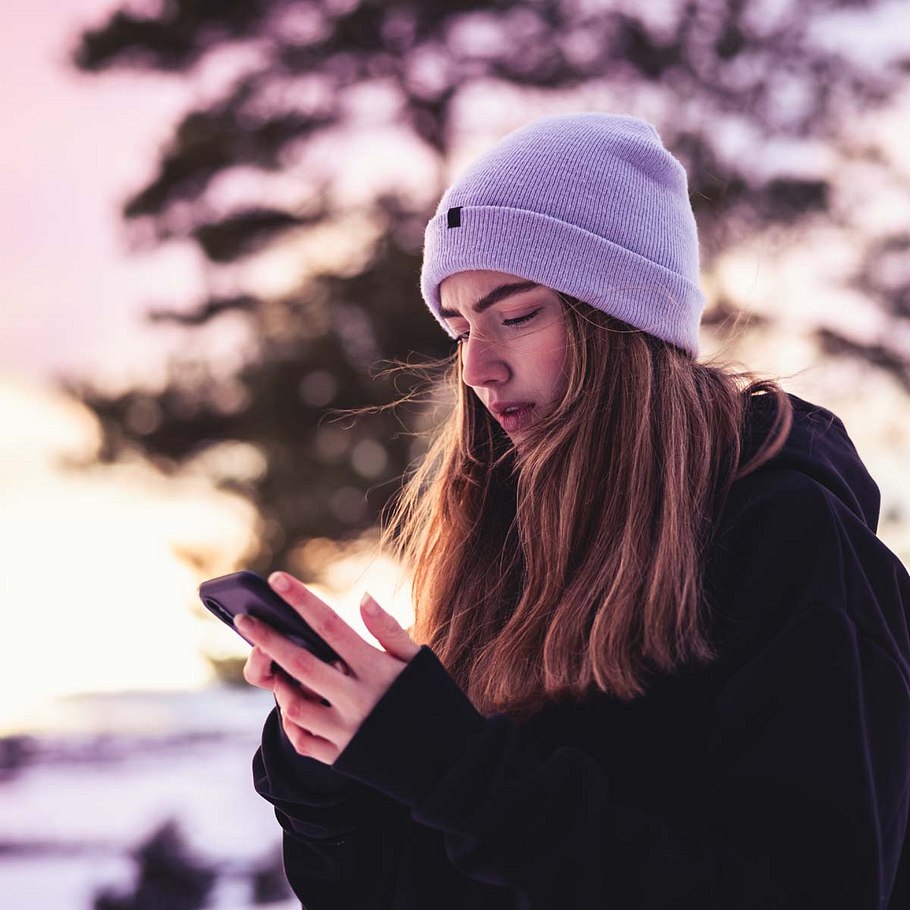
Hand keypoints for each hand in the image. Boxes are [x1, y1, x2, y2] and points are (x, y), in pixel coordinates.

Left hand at [239, 571, 420, 764]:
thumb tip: (363, 597)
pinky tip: (291, 703)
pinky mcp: (340, 758)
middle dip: (267, 639)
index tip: (276, 579)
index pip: (331, 626)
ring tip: (273, 667)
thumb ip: (389, 630)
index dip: (302, 600)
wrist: (448, 764)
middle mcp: (358, 700)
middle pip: (300, 664)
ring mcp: (346, 732)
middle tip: (243, 619)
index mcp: (377, 670)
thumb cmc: (432, 699)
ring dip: (279, 684)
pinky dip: (292, 721)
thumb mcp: (418, 660)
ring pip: (294, 705)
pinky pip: (302, 739)